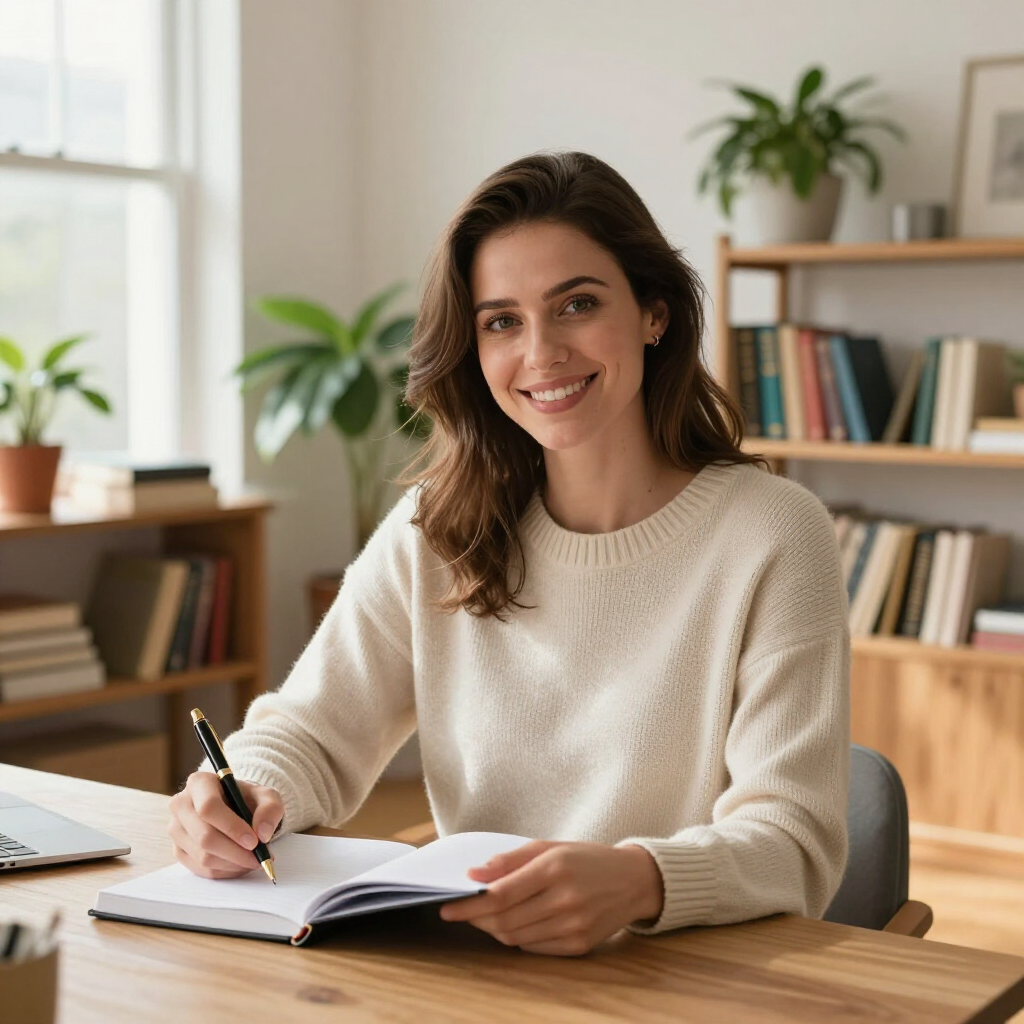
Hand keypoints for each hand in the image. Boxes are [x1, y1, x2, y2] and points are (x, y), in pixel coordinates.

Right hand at [168, 771, 283, 878]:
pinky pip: (200, 869)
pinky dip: (224, 871)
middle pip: (204, 836)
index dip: (232, 827)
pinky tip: (240, 864)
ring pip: (203, 856)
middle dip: (235, 852)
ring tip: (253, 860)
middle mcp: (181, 804)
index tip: (253, 841)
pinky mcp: (178, 850)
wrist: (235, 808)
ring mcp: (176, 829)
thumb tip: (262, 833)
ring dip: (232, 864)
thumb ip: (270, 809)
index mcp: (199, 783)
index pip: (209, 808)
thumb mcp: (266, 796)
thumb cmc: (247, 799)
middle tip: (258, 857)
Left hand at [438, 840, 663, 955]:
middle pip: (505, 920)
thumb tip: (473, 875)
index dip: (470, 904)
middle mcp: (565, 899)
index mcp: (555, 868)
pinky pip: (534, 948)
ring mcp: (574, 926)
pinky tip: (512, 925)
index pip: (501, 894)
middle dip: (476, 919)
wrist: (634, 881)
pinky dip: (516, 938)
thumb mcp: (550, 846)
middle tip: (460, 912)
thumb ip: (510, 860)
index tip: (448, 906)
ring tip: (483, 917)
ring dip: (493, 929)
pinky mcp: (579, 945)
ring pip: (516, 937)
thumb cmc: (586, 859)